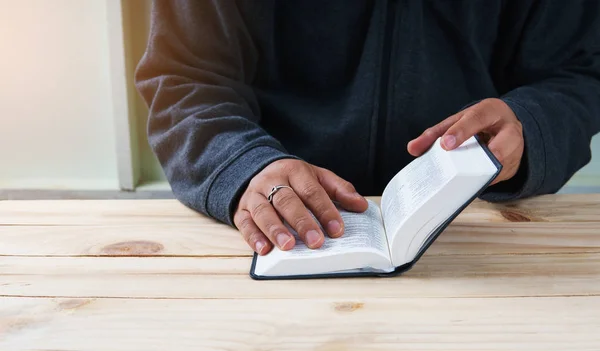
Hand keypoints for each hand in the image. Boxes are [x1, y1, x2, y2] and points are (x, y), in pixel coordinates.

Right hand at [233, 159, 368, 254]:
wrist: (255, 170)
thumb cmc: (292, 180)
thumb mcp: (316, 177)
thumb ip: (339, 190)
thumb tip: (361, 205)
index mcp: (294, 171)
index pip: (311, 191)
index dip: (325, 211)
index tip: (337, 230)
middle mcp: (272, 181)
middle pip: (287, 201)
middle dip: (302, 222)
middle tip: (315, 242)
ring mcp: (254, 195)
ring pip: (264, 211)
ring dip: (276, 230)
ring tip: (288, 246)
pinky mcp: (240, 210)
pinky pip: (245, 223)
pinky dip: (253, 237)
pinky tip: (264, 249)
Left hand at [407, 98, 523, 184]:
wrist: (505, 125)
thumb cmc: (477, 122)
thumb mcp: (456, 122)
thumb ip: (434, 134)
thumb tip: (412, 149)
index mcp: (491, 111)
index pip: (477, 118)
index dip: (461, 132)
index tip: (445, 145)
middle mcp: (509, 131)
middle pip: (500, 149)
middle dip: (482, 161)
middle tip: (459, 172)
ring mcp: (515, 152)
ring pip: (500, 168)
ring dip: (479, 177)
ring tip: (457, 184)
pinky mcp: (512, 169)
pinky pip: (496, 179)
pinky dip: (479, 184)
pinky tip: (461, 189)